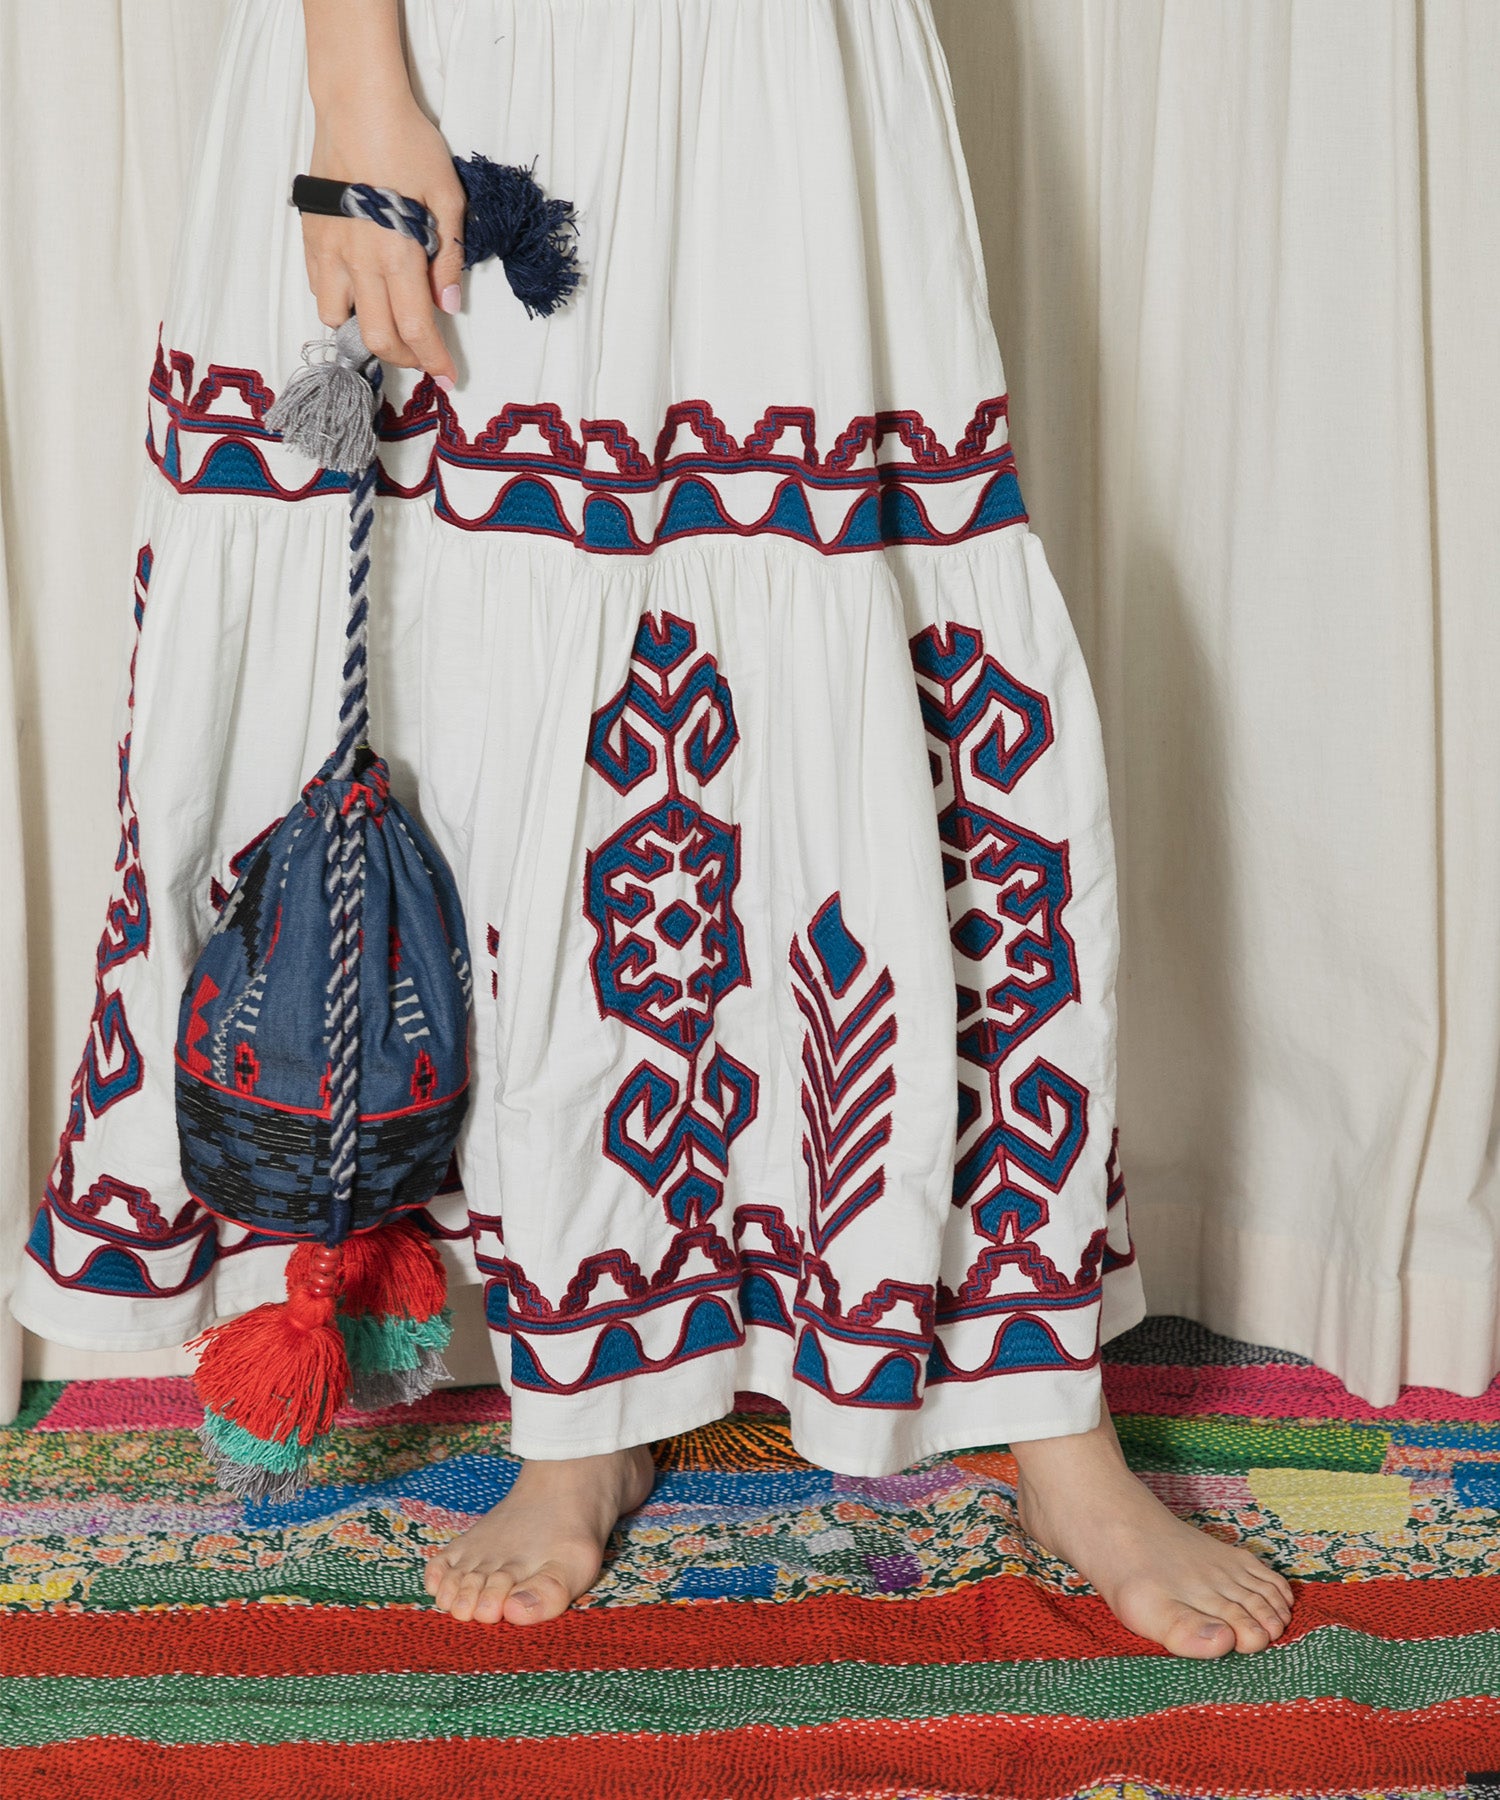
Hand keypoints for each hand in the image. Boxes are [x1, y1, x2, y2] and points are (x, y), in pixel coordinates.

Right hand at [302, 86, 465, 384]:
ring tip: (387, 319)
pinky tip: (361, 290)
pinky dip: (340, 301)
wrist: (356, 104)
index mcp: (397, 254)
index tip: (447, 377)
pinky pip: (319, 288)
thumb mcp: (447, 197)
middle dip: (403, 356)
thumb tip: (449, 303)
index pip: (416, 328)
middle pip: (376, 337)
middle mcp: (358, 261)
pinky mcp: (311, 237)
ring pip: (337, 318)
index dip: (433, 360)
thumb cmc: (408, 143)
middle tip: (422, 354)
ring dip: (364, 329)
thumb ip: (447, 255)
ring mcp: (328, 250)